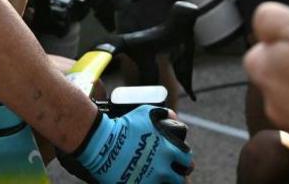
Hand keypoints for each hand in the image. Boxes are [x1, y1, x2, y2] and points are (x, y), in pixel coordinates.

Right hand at [63, 106, 191, 182]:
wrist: (102, 143)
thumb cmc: (124, 126)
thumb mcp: (145, 113)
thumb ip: (163, 114)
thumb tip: (173, 116)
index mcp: (168, 151)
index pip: (187, 161)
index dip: (184, 160)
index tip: (179, 159)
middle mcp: (161, 168)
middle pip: (181, 179)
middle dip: (178, 175)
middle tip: (171, 172)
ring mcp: (150, 180)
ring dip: (165, 181)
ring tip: (157, 177)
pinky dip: (149, 183)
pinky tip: (145, 178)